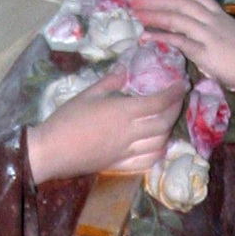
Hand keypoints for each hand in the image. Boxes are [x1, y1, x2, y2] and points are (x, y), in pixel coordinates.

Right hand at [25, 67, 186, 182]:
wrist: (52, 151)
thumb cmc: (66, 119)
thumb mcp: (87, 94)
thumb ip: (109, 83)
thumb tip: (124, 70)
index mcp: (123, 112)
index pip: (158, 102)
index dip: (174, 93)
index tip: (182, 84)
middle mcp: (130, 133)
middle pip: (164, 122)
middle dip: (175, 109)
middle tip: (178, 99)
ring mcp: (126, 152)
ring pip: (159, 142)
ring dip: (169, 130)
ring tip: (169, 119)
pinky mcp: (120, 165)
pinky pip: (147, 161)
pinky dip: (158, 152)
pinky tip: (159, 144)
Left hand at [133, 0, 234, 102]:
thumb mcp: (228, 37)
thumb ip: (209, 34)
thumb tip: (192, 38)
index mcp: (218, 13)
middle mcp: (212, 19)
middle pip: (179, 0)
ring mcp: (209, 35)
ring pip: (177, 16)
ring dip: (153, 13)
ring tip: (134, 11)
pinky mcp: (207, 53)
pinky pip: (180, 41)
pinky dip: (161, 37)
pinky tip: (145, 37)